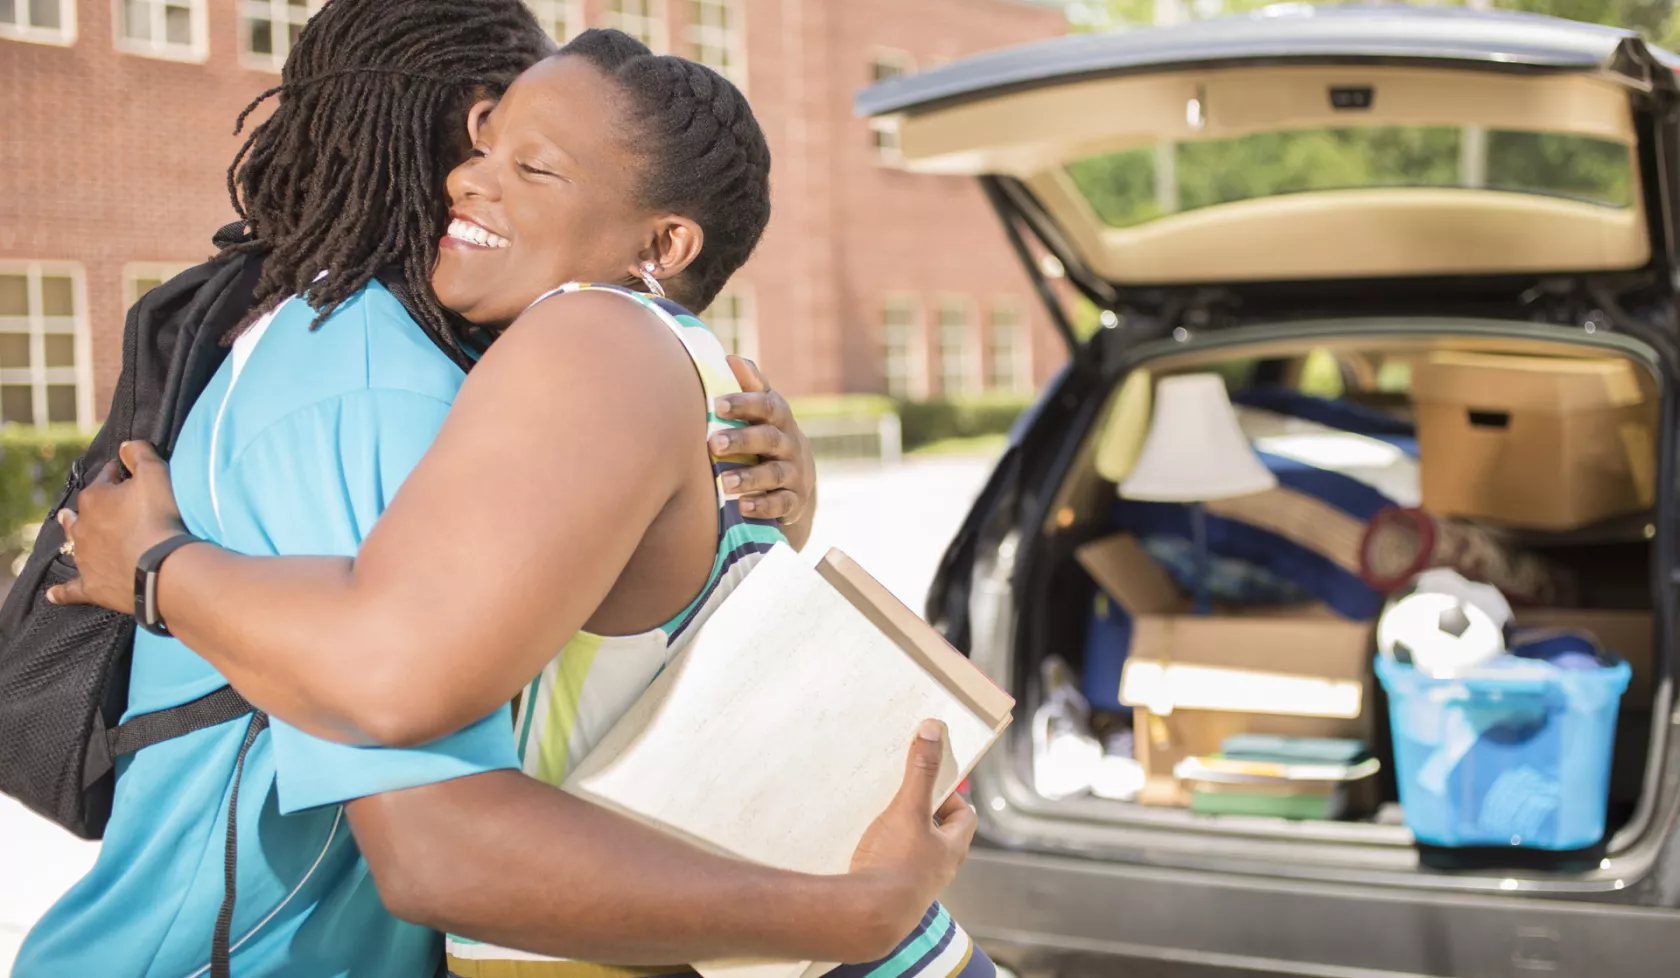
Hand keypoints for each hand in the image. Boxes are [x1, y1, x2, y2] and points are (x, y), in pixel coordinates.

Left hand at [48, 441, 188, 613]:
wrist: (162, 569)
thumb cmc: (160, 519)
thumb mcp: (156, 475)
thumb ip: (140, 454)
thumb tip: (126, 445)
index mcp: (95, 498)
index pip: (105, 478)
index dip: (118, 473)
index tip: (129, 473)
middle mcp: (83, 527)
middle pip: (83, 511)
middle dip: (90, 505)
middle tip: (97, 503)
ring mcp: (85, 558)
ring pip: (74, 543)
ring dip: (74, 536)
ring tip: (69, 526)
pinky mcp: (92, 586)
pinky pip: (72, 589)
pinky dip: (63, 592)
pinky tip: (53, 594)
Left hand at [710, 357, 815, 530]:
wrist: (798, 482)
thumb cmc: (768, 437)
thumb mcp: (765, 412)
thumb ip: (751, 387)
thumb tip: (731, 359)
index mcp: (780, 419)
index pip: (767, 405)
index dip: (744, 403)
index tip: (717, 405)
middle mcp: (790, 444)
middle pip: (769, 439)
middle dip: (741, 441)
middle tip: (712, 443)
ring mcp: (795, 474)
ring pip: (774, 474)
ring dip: (749, 477)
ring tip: (724, 482)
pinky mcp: (794, 502)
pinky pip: (782, 504)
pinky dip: (764, 506)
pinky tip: (744, 506)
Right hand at [842, 719, 976, 960]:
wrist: (867, 917)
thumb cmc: (896, 865)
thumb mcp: (909, 809)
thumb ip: (920, 771)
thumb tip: (932, 731)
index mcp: (952, 848)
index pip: (966, 815)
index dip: (951, 796)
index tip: (929, 782)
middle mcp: (939, 868)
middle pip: (940, 832)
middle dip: (923, 812)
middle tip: (902, 795)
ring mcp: (915, 884)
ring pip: (915, 849)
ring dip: (902, 833)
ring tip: (880, 816)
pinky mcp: (891, 894)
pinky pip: (892, 865)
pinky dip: (883, 852)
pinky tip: (863, 844)